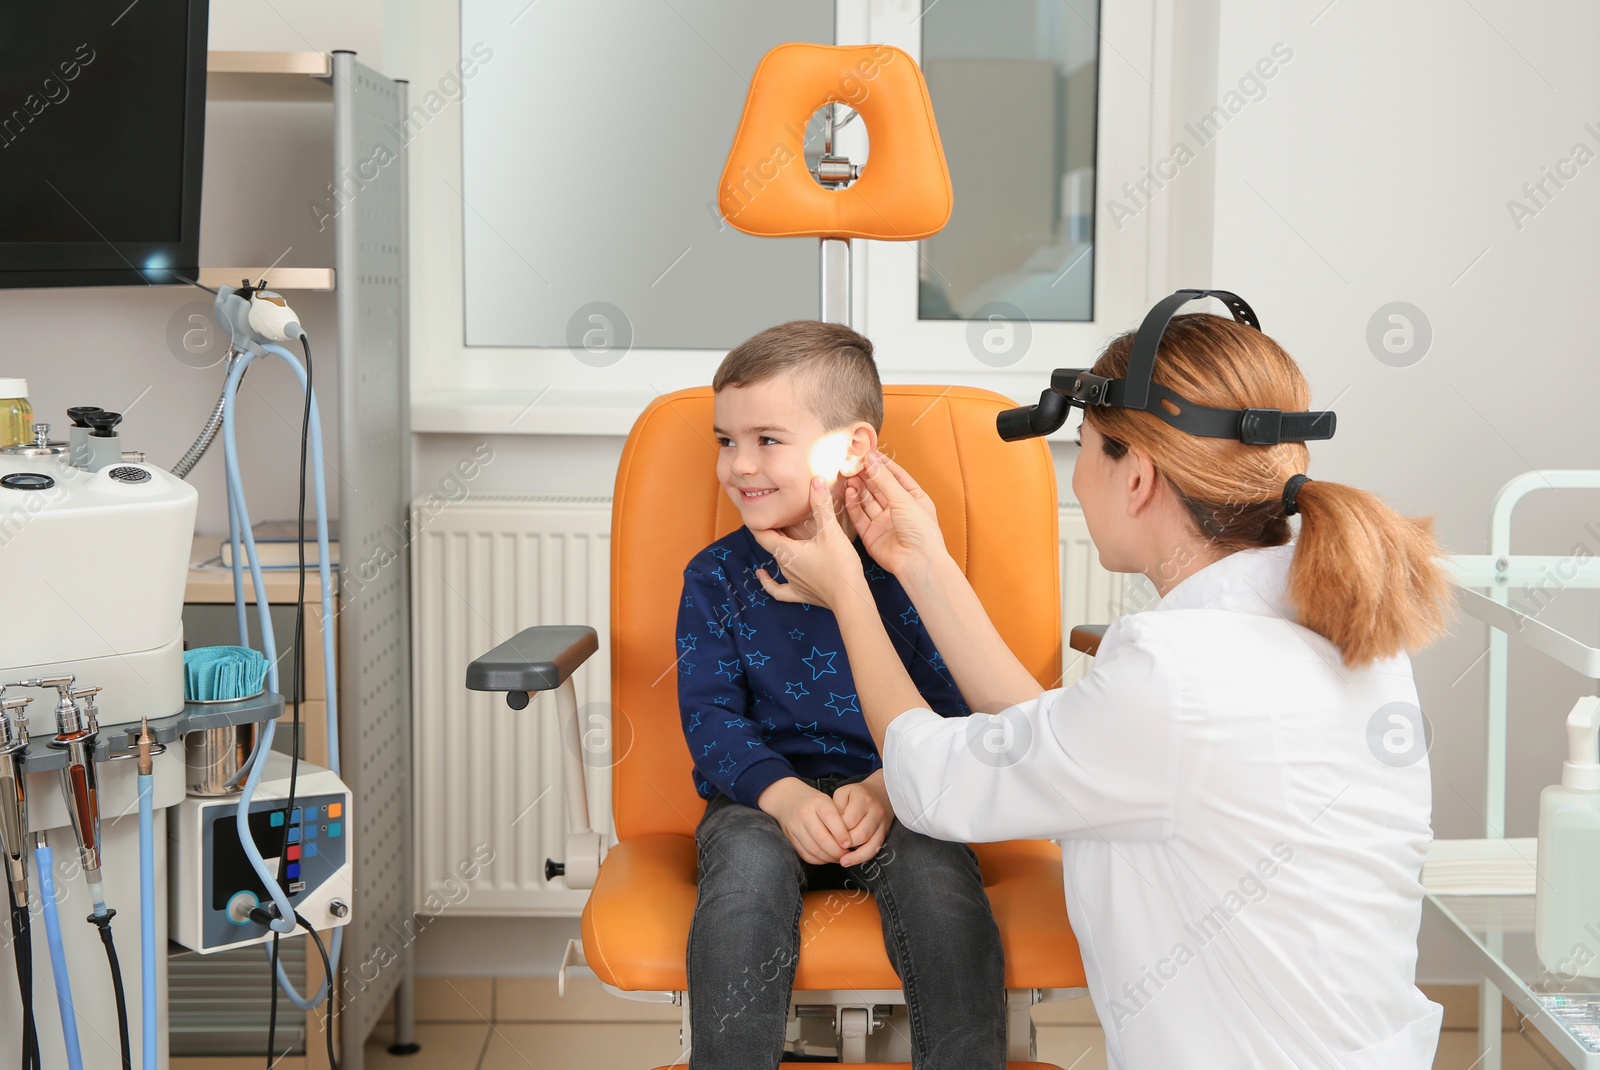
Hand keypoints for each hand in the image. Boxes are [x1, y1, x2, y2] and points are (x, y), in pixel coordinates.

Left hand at [750, 475, 869, 610]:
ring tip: (778, 535)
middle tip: (773, 515)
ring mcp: (791, 582)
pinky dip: (769, 582)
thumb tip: (814, 480)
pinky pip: (779, 590)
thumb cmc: (840, 565)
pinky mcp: (801, 594)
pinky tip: (763, 575)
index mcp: (786, 551)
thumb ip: (821, 505)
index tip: (753, 510)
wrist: (850, 598)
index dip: (756, 521)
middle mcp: (784, 566)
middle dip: (771, 530)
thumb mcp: (831, 531)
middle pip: (771, 545)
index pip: (762, 533)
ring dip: (777, 548)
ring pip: (777, 561)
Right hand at [758, 777, 851, 864]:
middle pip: (821, 837)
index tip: (849, 843)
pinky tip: (827, 858)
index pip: (831, 818)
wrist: (788, 799)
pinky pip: (806, 854)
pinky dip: (818, 860)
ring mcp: (796, 827)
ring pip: (814, 849)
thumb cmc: (815, 803)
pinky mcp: (791, 838)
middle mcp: (805, 814)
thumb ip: (839, 818)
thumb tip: (852, 839)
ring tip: (838, 857)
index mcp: (818, 802)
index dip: (841, 833)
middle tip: (846, 854)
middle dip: (836, 850)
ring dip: (829, 857)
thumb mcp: (829, 802)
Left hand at [834, 771, 892, 866]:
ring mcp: (882, 823)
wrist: (881, 793)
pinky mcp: (885, 833)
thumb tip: (832, 829)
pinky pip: (876, 848)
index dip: (838, 830)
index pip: (850, 820)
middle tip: (834, 848)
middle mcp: (876, 811)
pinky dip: (864, 857)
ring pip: (871, 844)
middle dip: (846, 844)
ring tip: (842, 861)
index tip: (829, 834)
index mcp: (863, 799)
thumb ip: (836, 808)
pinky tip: (852, 860)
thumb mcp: (842, 793)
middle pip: (861, 834)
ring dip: (855, 855)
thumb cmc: (856, 795)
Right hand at [844, 452, 945, 578]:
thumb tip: (871, 459)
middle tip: (853, 463)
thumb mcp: (904, 499)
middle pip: (879, 488)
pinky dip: (853, 504)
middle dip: (866, 475)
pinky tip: (849, 492)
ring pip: (868, 500)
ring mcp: (884, 522)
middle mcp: (898, 510)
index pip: (897, 476)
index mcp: (914, 499)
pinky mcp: (871, 535)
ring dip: (859, 488)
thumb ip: (884, 479)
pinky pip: (860, 516)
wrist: (917, 562)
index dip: (882, 464)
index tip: (868, 453)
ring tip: (849, 476)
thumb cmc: (920, 531)